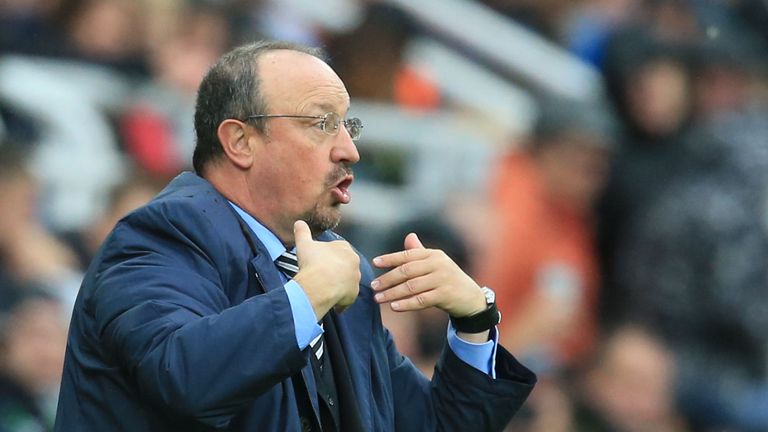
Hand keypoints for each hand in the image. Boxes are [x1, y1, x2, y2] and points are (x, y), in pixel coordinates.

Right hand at [292, 220, 359, 316]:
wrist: (318, 284)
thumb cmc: (312, 262)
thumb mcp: (304, 244)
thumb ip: (302, 232)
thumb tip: (298, 222)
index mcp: (345, 248)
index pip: (338, 249)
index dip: (327, 256)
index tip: (318, 262)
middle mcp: (355, 262)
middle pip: (344, 266)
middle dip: (334, 270)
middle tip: (320, 275)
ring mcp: (355, 279)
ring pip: (346, 281)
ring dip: (337, 285)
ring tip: (324, 288)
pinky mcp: (354, 294)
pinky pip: (346, 297)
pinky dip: (339, 299)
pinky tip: (329, 300)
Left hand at [371, 233, 485, 317]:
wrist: (471, 298)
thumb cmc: (448, 279)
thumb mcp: (436, 263)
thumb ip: (420, 252)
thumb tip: (409, 236)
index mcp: (433, 254)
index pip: (407, 255)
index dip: (390, 259)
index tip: (374, 263)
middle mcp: (438, 264)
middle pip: (406, 271)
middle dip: (388, 279)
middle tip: (373, 286)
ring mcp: (442, 279)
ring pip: (411, 287)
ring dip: (392, 293)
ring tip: (378, 298)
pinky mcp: (445, 295)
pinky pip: (421, 300)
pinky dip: (406, 304)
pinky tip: (394, 307)